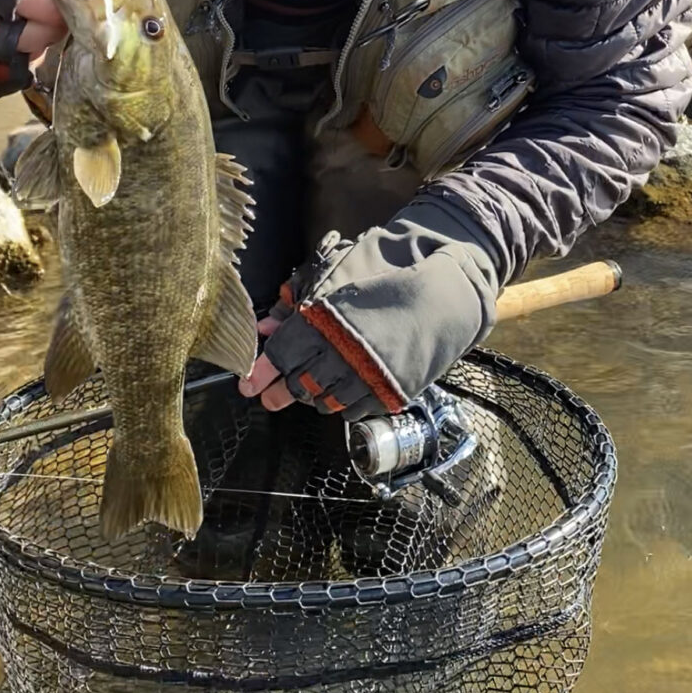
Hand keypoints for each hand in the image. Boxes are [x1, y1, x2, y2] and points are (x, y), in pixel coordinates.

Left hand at [238, 204, 499, 421]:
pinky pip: (351, 411)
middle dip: (279, 391)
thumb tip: (263, 326)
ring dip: (309, 396)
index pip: (282, 354)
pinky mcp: (388, 394)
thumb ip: (296, 307)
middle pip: (298, 383)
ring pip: (323, 401)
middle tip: (268, 395)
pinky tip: (337, 391)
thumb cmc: (386, 282)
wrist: (443, 296)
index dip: (261, 371)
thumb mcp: (337, 283)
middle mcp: (344, 353)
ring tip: (306, 388)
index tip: (248, 383)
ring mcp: (368, 377)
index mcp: (328, 321)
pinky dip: (339, 404)